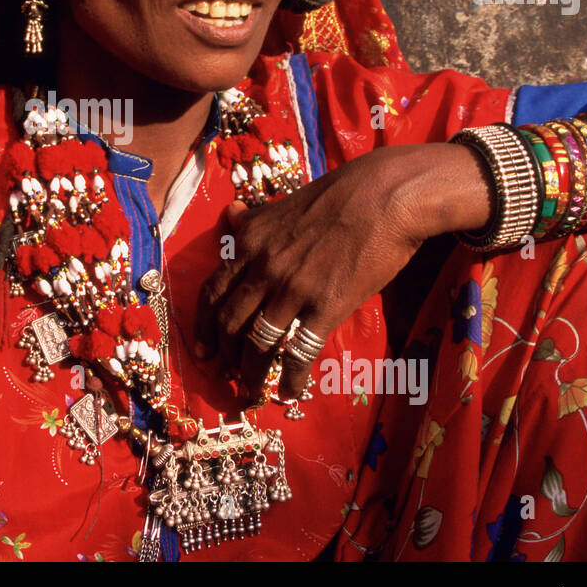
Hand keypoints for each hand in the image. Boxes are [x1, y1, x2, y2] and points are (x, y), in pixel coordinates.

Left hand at [197, 144, 462, 404]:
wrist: (386, 195)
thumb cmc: (340, 194)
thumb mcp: (284, 203)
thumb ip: (256, 218)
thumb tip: (232, 213)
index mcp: (249, 241)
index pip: (213, 291)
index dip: (203, 326)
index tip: (200, 350)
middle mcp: (262, 268)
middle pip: (230, 323)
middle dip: (224, 356)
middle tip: (227, 374)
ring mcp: (292, 289)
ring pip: (257, 343)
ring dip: (250, 374)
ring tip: (251, 392)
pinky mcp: (326, 306)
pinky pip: (298, 351)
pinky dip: (291, 378)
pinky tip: (291, 392)